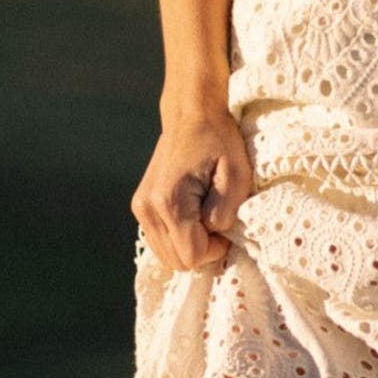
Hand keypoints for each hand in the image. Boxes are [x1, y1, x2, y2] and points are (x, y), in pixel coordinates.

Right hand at [131, 101, 254, 271]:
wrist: (190, 115)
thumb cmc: (219, 142)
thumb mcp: (236, 175)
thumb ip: (225, 212)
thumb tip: (214, 235)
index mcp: (169, 202)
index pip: (192, 256)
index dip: (215, 249)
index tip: (227, 227)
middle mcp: (148, 209)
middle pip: (177, 262)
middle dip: (203, 249)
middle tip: (217, 221)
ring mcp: (140, 208)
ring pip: (167, 255)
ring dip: (190, 244)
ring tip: (205, 215)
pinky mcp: (140, 206)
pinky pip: (161, 241)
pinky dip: (179, 237)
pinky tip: (192, 215)